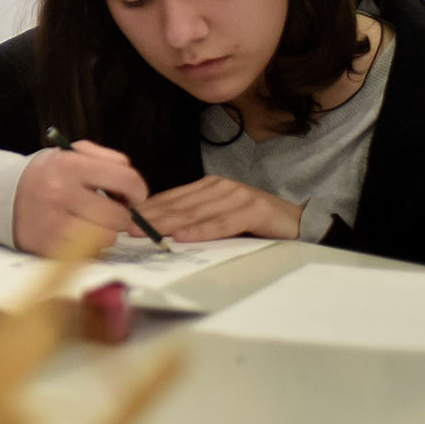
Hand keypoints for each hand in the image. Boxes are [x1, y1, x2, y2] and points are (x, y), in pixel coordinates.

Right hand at [12, 139, 149, 254]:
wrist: (2, 195)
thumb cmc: (45, 175)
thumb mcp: (69, 154)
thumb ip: (104, 158)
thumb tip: (132, 182)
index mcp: (68, 165)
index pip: (126, 180)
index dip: (137, 190)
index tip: (132, 195)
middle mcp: (60, 193)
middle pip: (119, 216)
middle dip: (121, 214)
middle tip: (110, 210)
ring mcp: (54, 222)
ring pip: (107, 237)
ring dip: (105, 230)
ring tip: (90, 220)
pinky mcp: (49, 245)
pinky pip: (89, 251)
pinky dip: (89, 244)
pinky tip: (78, 232)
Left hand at [139, 175, 302, 242]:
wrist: (300, 226)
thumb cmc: (255, 226)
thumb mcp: (220, 220)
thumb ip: (194, 220)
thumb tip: (157, 231)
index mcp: (208, 187)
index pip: (171, 198)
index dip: (148, 210)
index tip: (125, 220)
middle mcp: (221, 186)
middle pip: (180, 205)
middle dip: (152, 218)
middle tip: (128, 229)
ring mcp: (238, 195)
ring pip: (198, 213)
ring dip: (171, 224)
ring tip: (148, 233)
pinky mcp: (255, 209)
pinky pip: (224, 223)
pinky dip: (203, 231)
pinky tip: (184, 237)